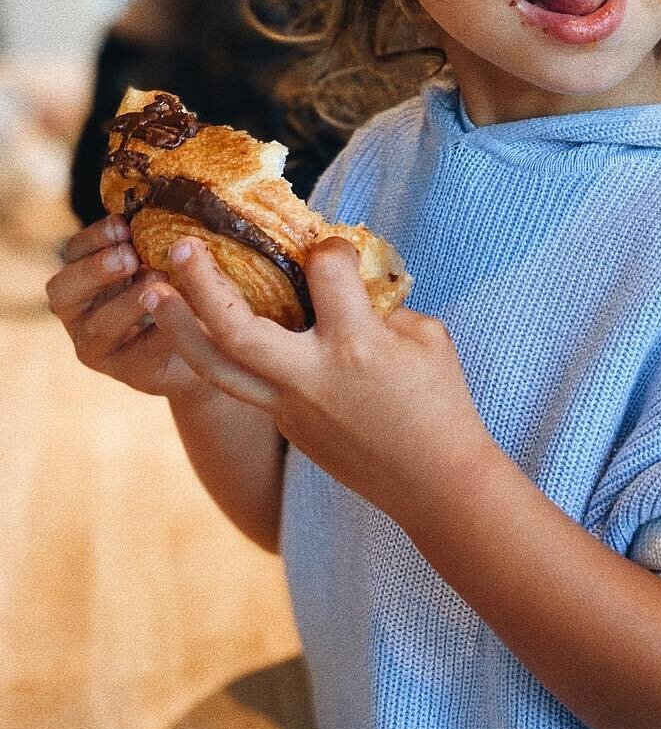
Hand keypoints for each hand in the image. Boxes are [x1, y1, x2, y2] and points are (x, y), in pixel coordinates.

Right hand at [46, 214, 207, 402]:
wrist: (212, 343)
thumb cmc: (184, 291)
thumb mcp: (170, 262)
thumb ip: (161, 243)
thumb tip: (176, 212)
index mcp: (86, 278)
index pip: (73, 253)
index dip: (94, 238)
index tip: (123, 224)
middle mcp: (82, 312)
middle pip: (64, 290)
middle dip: (95, 270)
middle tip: (129, 257)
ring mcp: (99, 346)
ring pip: (98, 326)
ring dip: (128, 303)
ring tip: (158, 283)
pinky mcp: (128, 372)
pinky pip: (140, 353)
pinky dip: (163, 331)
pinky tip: (184, 316)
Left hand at [143, 234, 486, 515]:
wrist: (434, 483)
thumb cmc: (440, 405)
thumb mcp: (427, 340)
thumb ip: (383, 309)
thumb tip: (351, 289)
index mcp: (356, 345)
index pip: (326, 272)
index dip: (330, 247)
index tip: (333, 245)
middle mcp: (311, 376)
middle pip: (235, 327)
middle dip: (201, 282)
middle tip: (178, 247)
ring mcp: (291, 407)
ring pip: (215, 367)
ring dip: (178, 328)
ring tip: (152, 295)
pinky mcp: (287, 425)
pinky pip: (242, 385)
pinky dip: (218, 354)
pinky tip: (205, 332)